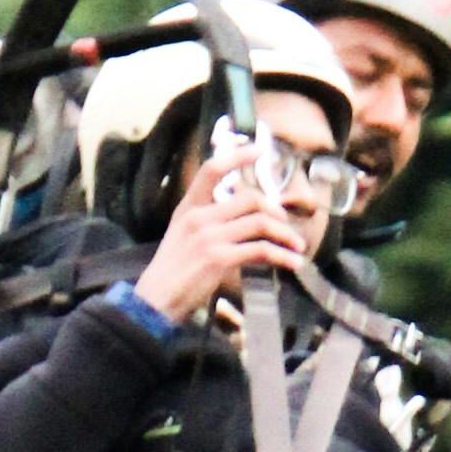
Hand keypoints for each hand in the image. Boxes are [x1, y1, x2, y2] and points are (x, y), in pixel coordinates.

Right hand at [134, 143, 321, 320]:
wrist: (153, 302)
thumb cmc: (172, 273)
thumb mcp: (183, 238)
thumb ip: (209, 223)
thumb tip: (245, 220)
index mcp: (188, 208)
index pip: (211, 170)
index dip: (237, 156)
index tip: (259, 150)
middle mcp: (198, 217)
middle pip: (250, 199)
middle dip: (277, 211)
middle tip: (286, 226)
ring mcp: (208, 236)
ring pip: (261, 222)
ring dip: (285, 234)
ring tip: (297, 247)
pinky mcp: (219, 258)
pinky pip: (261, 250)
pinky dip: (283, 256)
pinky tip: (292, 263)